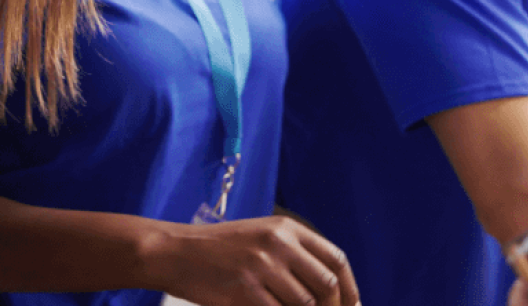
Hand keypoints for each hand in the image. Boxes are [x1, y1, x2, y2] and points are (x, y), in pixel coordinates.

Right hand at [144, 215, 360, 305]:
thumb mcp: (260, 237)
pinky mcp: (244, 291)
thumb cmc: (218, 249)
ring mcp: (261, 268)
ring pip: (305, 305)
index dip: (350, 287)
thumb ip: (293, 255)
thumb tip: (328, 288)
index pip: (335, 259)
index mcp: (286, 229)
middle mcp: (278, 244)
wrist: (174, 252)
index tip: (352, 305)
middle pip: (326, 285)